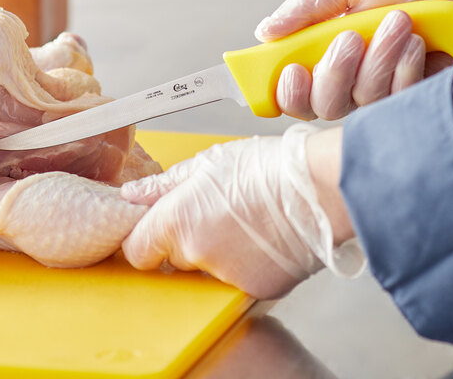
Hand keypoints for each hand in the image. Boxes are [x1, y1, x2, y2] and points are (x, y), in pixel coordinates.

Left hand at [121, 125, 363, 298]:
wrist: (318, 188)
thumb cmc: (269, 167)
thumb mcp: (210, 163)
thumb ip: (165, 185)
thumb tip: (134, 194)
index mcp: (177, 220)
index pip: (137, 249)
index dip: (148, 237)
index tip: (160, 226)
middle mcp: (196, 255)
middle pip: (174, 259)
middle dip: (188, 239)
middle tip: (217, 213)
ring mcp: (226, 277)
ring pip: (208, 269)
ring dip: (219, 252)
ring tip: (247, 222)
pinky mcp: (256, 290)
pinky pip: (238, 279)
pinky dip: (246, 264)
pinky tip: (264, 238)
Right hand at [255, 0, 452, 119]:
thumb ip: (306, 8)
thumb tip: (265, 32)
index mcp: (324, 52)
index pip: (292, 91)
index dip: (287, 91)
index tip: (293, 72)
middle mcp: (348, 79)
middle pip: (321, 105)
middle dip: (334, 72)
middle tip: (350, 38)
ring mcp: (380, 93)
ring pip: (360, 101)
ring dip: (377, 60)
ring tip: (399, 23)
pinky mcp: (411, 101)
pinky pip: (396, 101)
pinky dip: (404, 69)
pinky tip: (416, 45)